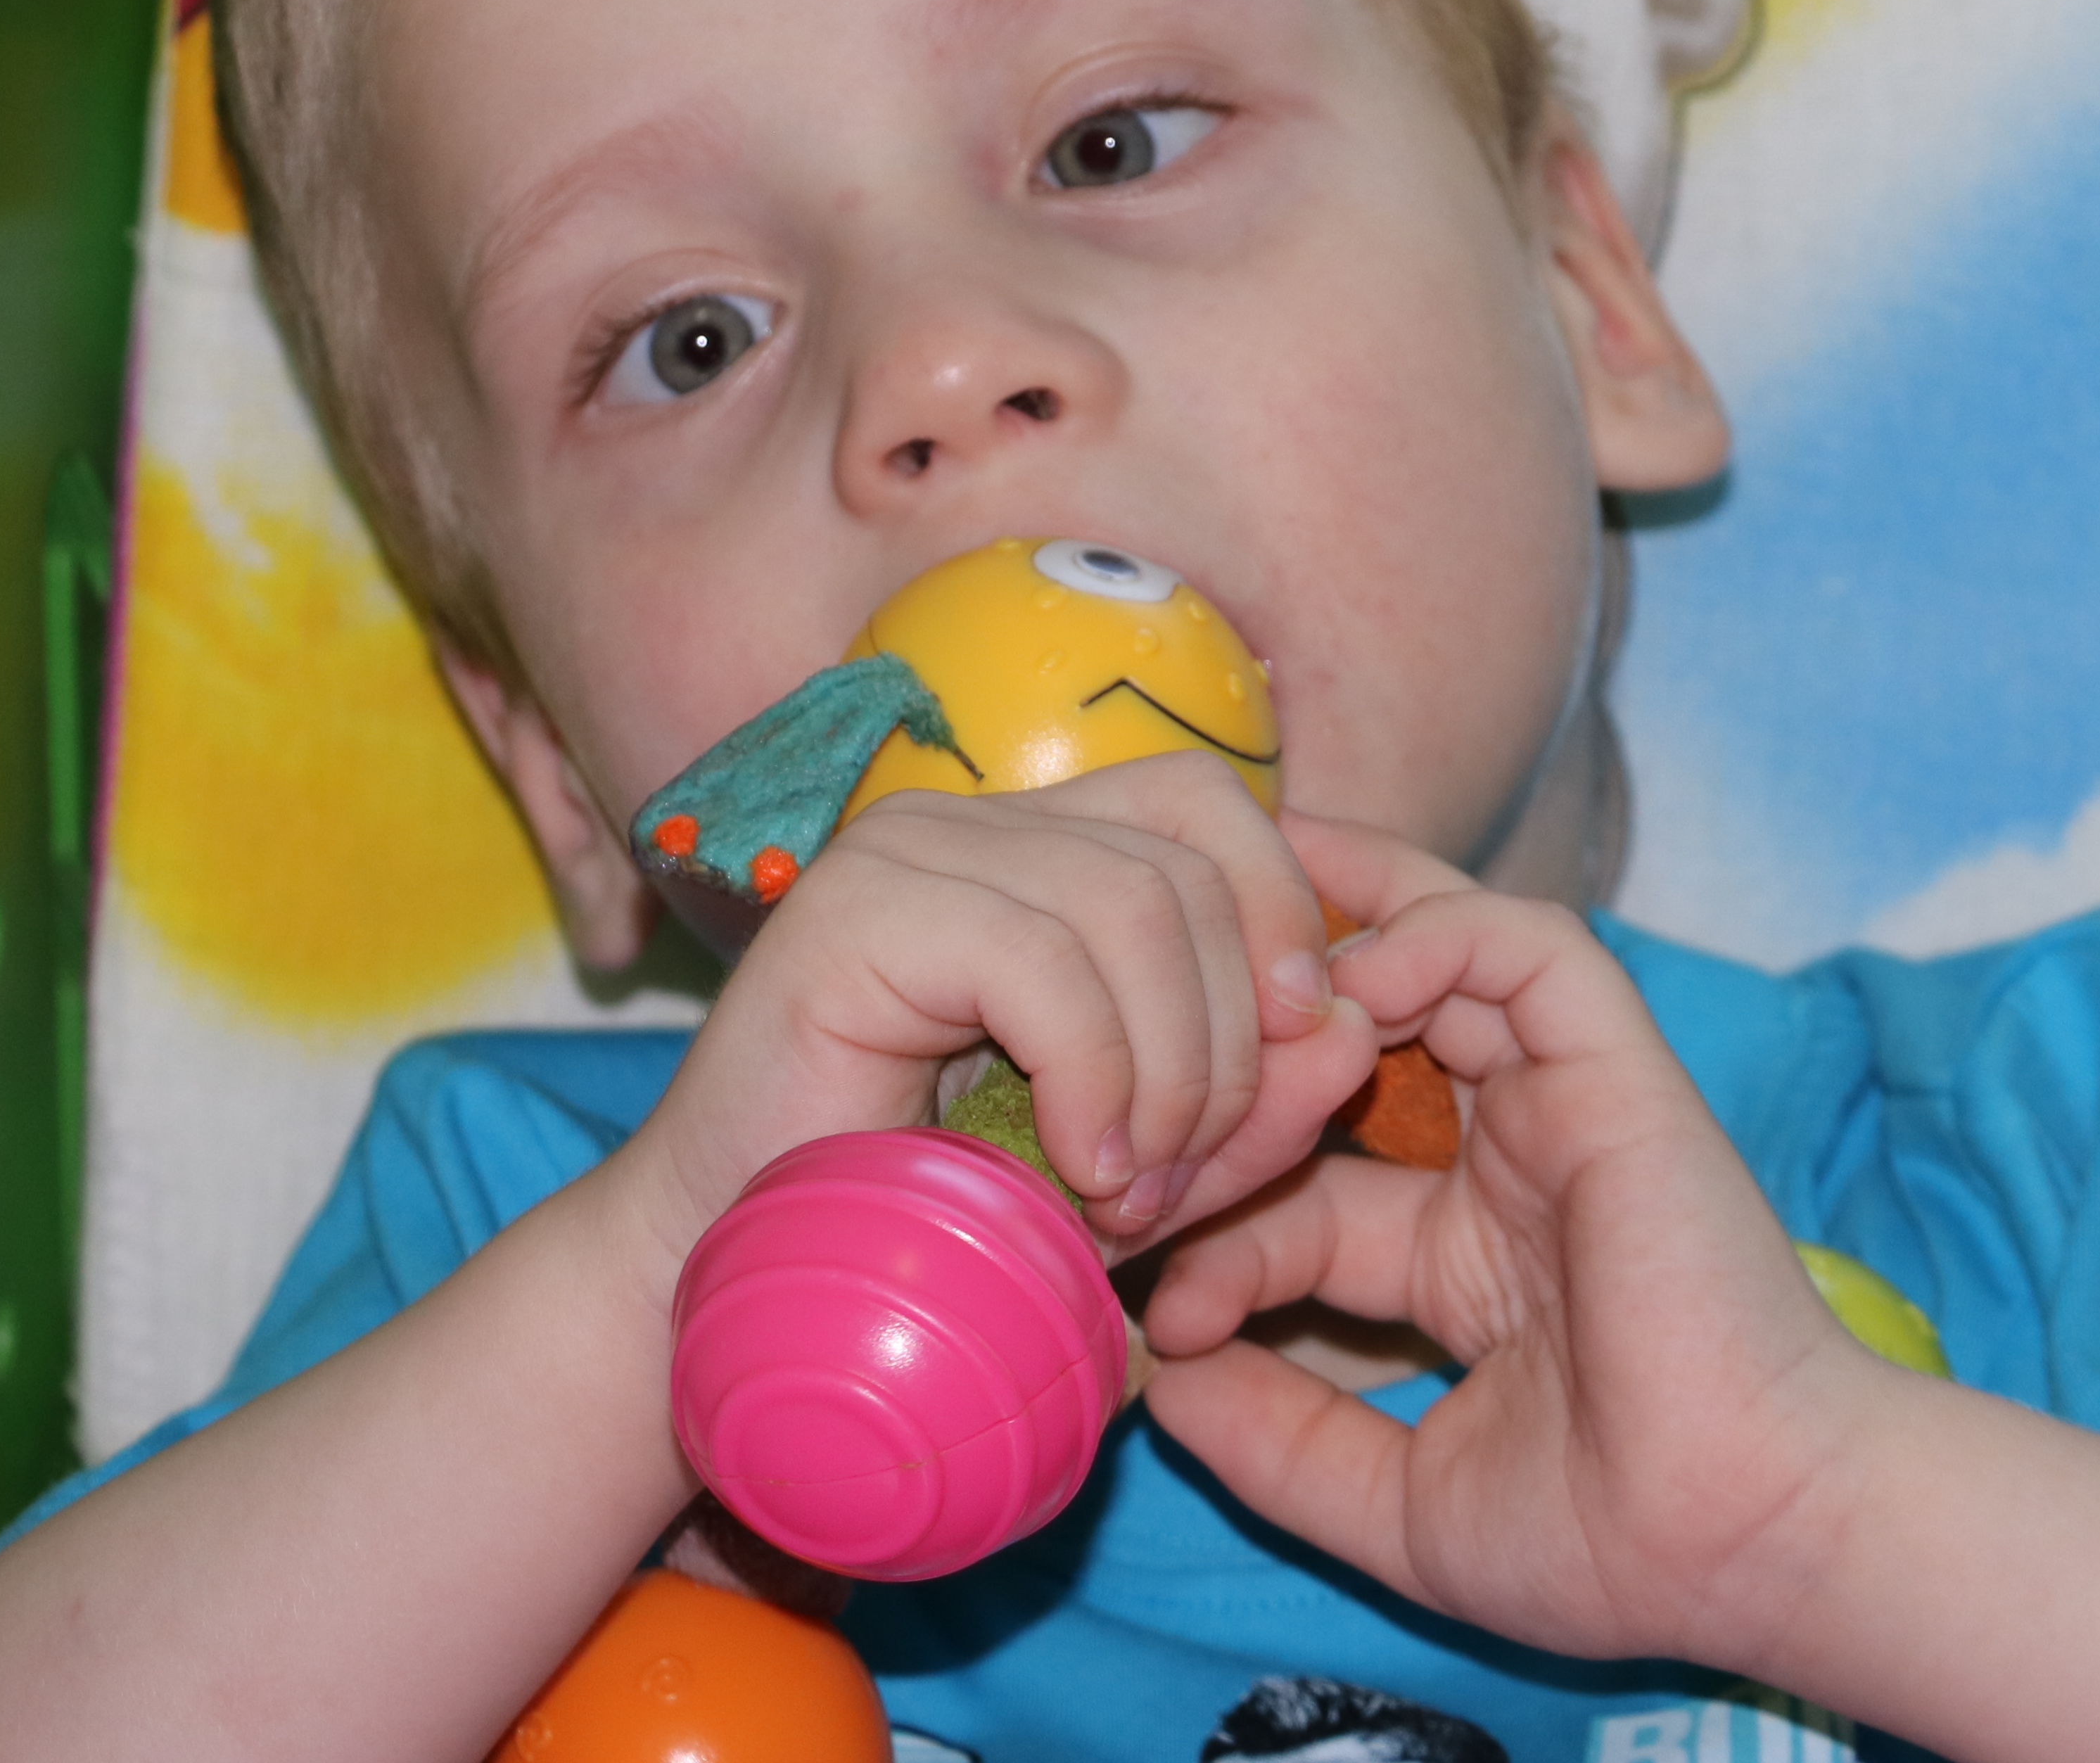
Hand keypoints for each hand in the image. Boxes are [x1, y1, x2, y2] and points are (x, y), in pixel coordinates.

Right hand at [619, 751, 1377, 1269]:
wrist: (741, 1291)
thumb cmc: (940, 1229)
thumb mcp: (1141, 1165)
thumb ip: (1252, 1103)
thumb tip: (1358, 1031)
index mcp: (1036, 848)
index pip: (1211, 808)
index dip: (1285, 917)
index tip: (1304, 1060)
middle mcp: (970, 822)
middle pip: (1189, 858)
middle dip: (1232, 1036)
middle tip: (1184, 1180)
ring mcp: (907, 853)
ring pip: (1133, 903)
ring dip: (1169, 1072)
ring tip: (1129, 1192)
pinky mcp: (855, 910)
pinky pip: (1044, 957)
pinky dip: (1097, 1075)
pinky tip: (1080, 1169)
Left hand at [1138, 818, 1892, 1674]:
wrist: (1745, 1537)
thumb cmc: (1607, 1540)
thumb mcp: (1396, 1503)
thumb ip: (1280, 1441)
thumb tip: (1160, 1380)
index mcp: (1464, 1260)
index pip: (1304, 1190)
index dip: (1219, 1223)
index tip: (1154, 1303)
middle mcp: (1507, 1166)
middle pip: (1368, 1037)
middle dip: (1261, 1008)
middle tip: (1159, 1006)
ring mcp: (1563, 1109)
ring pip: (1445, 954)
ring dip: (1336, 934)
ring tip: (1237, 933)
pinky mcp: (1619, 1071)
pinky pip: (1529, 949)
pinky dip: (1436, 931)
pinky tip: (1353, 977)